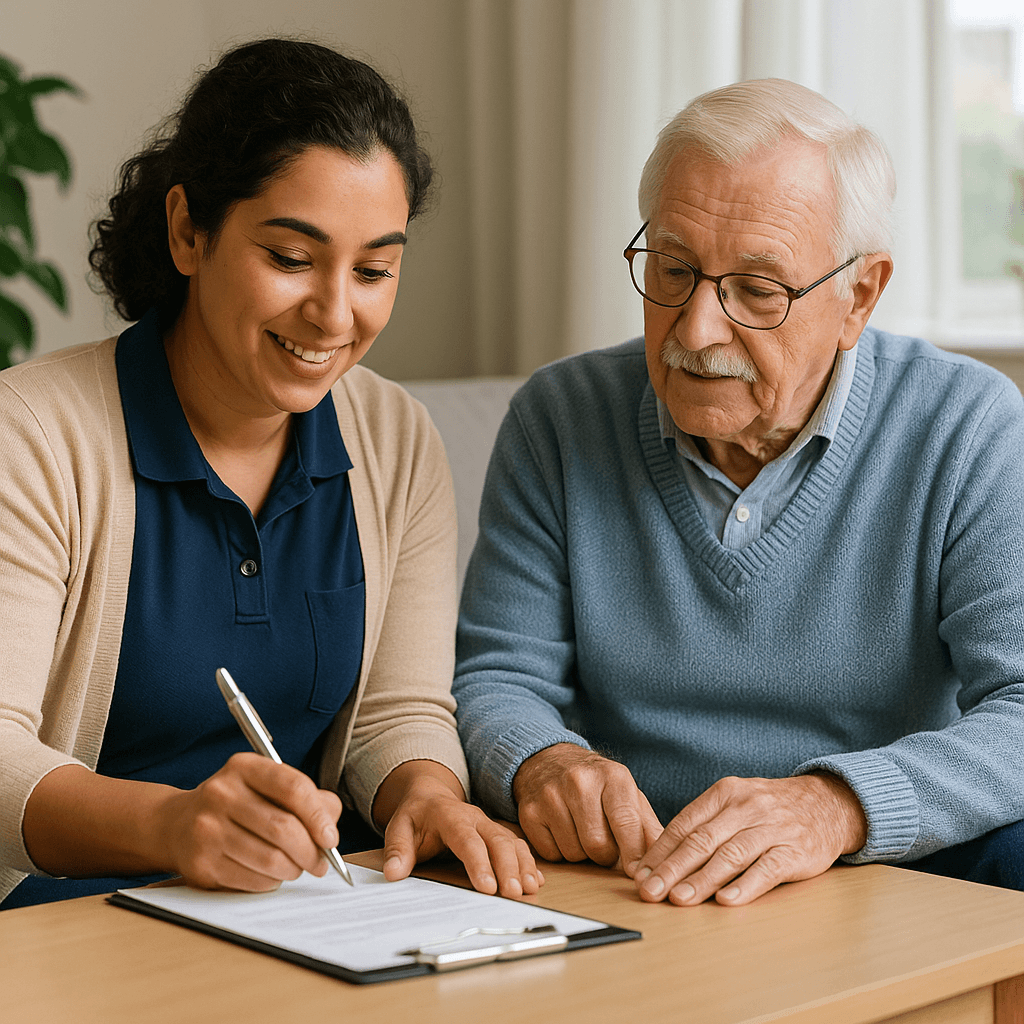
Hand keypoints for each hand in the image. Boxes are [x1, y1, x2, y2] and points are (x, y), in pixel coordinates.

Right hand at [159, 752, 342, 891]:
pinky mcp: (200, 863)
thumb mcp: (268, 788)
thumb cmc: (238, 805)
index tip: (330, 838)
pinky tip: (270, 875)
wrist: (177, 825)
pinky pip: (252, 880)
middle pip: (283, 828)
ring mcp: (207, 828)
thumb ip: (308, 799)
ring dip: (292, 870)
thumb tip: (330, 828)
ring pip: (270, 859)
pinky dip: (271, 882)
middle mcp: (221, 793)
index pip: (293, 788)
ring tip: (295, 868)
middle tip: (320, 863)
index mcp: (244, 767)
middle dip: (310, 852)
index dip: (318, 816)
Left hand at [375, 761, 541, 898]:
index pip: (466, 839)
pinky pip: (517, 845)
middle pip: (496, 841)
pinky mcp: (497, 833)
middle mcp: (475, 818)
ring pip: (511, 842)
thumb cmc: (416, 815)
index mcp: (450, 815)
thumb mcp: (399, 828)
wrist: (429, 795)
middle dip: (508, 867)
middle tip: (513, 893)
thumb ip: (397, 850)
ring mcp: (488, 825)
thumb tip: (393, 874)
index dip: (479, 863)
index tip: (488, 888)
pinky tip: (536, 880)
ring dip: (522, 866)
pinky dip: (528, 862)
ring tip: (529, 889)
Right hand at [511, 744, 662, 873]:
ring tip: (581, 831)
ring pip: (574, 853)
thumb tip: (666, 859)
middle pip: (598, 846)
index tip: (637, 872)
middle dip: (605, 854)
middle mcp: (579, 781)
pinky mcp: (529, 811)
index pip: (626, 822)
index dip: (634, 854)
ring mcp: (551, 795)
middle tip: (604, 842)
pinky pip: (551, 854)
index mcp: (612, 776)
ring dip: (582, 854)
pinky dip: (559, 851)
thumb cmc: (596, 783)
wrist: (548, 759)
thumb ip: (646, 826)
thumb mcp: (626, 794)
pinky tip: (562, 830)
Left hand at [633, 773, 867, 906]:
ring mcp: (771, 828)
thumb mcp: (735, 803)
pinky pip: (766, 869)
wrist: (827, 803)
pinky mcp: (795, 851)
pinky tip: (726, 901)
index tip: (640, 873)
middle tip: (650, 891)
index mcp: (725, 793)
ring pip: (730, 855)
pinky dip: (745, 886)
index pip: (684, 824)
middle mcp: (745, 807)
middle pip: (701, 840)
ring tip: (679, 899)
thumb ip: (704, 825)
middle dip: (671, 868)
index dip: (660, 851)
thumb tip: (662, 858)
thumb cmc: (770, 809)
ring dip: (701, 880)